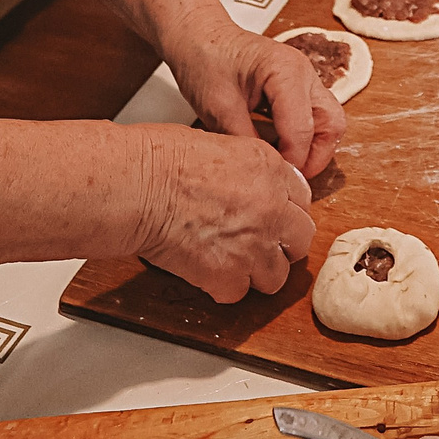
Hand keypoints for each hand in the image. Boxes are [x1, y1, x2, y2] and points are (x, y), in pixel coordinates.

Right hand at [130, 125, 316, 303]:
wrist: (137, 187)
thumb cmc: (160, 160)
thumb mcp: (219, 145)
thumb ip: (247, 171)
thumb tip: (251, 187)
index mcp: (269, 169)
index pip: (302, 199)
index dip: (285, 210)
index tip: (273, 217)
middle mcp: (272, 207)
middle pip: (301, 239)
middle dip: (282, 244)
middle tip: (258, 243)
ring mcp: (254, 245)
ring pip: (277, 275)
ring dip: (256, 271)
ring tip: (231, 262)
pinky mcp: (229, 275)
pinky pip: (238, 292)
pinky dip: (222, 287)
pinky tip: (205, 270)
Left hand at [162, 7, 344, 177]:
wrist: (198, 36)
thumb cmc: (205, 60)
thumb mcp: (218, 107)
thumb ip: (245, 142)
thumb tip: (265, 174)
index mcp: (285, 70)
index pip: (302, 129)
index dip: (291, 161)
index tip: (272, 179)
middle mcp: (304, 72)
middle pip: (332, 124)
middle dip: (315, 157)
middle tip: (288, 177)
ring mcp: (305, 78)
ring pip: (329, 122)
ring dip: (312, 148)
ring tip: (283, 164)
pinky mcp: (299, 87)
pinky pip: (315, 117)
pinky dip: (304, 138)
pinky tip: (277, 148)